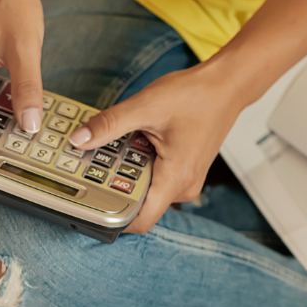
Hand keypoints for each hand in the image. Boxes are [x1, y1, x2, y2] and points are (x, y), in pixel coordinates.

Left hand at [67, 61, 248, 232]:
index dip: (112, 219)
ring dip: (125, 175)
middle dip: (112, 188)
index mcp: (176, 178)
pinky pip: (154, 179)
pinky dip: (138, 166)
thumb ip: (110, 125)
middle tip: (91, 167)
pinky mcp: (182, 172)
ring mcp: (184, 181)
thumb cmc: (198, 95)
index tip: (88, 204)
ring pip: (145, 191)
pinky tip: (130, 146)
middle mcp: (183, 186)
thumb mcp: (146, 106)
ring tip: (110, 152)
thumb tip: (80, 140)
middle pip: (138, 205)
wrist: (227, 85)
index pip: (140, 221)